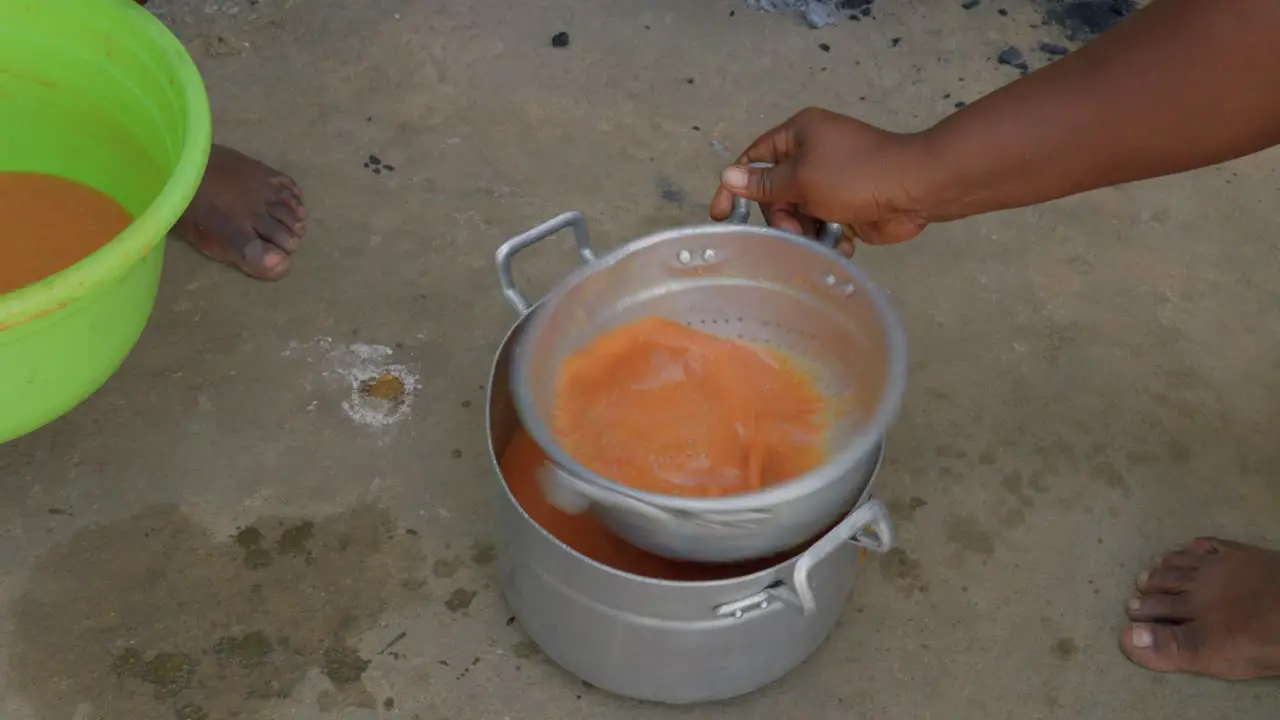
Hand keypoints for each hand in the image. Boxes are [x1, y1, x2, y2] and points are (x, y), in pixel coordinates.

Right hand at [709, 107, 934, 254]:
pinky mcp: (846, 207)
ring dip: (804, 231)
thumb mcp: (802, 177)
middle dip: (781, 216)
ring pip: (797, 214)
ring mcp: (830, 182)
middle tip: (794, 230)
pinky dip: (827, 237)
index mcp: (799, 135)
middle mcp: (812, 155)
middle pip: (775, 192)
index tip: (721, 215)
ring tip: (820, 238)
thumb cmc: (855, 174)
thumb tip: (727, 176)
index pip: (754, 158)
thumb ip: (764, 182)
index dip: (736, 185)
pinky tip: (840, 243)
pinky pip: (822, 226)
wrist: (914, 190)